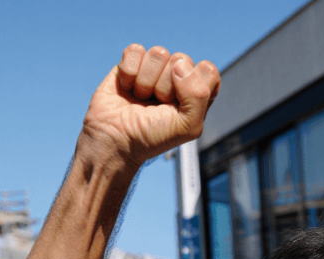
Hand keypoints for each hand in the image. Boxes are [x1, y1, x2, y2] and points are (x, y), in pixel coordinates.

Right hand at [80, 44, 219, 167]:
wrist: (115, 142)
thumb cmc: (152, 137)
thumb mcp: (188, 127)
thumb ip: (199, 96)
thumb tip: (179, 66)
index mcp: (196, 92)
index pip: (207, 70)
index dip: (193, 86)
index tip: (179, 106)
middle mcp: (176, 78)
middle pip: (182, 59)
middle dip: (166, 87)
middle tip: (155, 106)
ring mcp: (153, 69)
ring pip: (158, 53)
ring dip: (146, 81)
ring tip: (140, 99)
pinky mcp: (130, 64)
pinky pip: (135, 51)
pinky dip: (128, 73)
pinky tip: (127, 88)